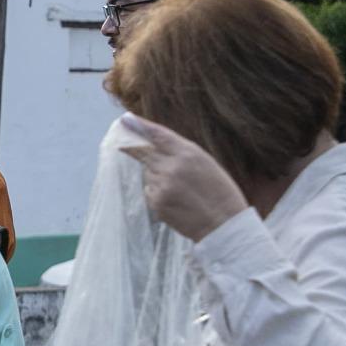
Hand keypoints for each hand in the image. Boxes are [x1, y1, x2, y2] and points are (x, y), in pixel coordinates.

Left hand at [119, 114, 247, 242]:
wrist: (223, 225)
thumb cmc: (220, 193)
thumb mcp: (206, 163)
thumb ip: (182, 153)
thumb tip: (156, 147)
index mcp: (189, 153)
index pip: (159, 135)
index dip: (140, 126)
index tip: (125, 120)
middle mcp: (172, 166)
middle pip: (145, 152)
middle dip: (134, 148)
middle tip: (122, 144)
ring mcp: (162, 185)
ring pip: (149, 173)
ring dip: (157, 176)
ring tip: (180, 189)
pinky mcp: (156, 202)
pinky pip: (149, 191)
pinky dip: (157, 193)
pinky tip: (175, 200)